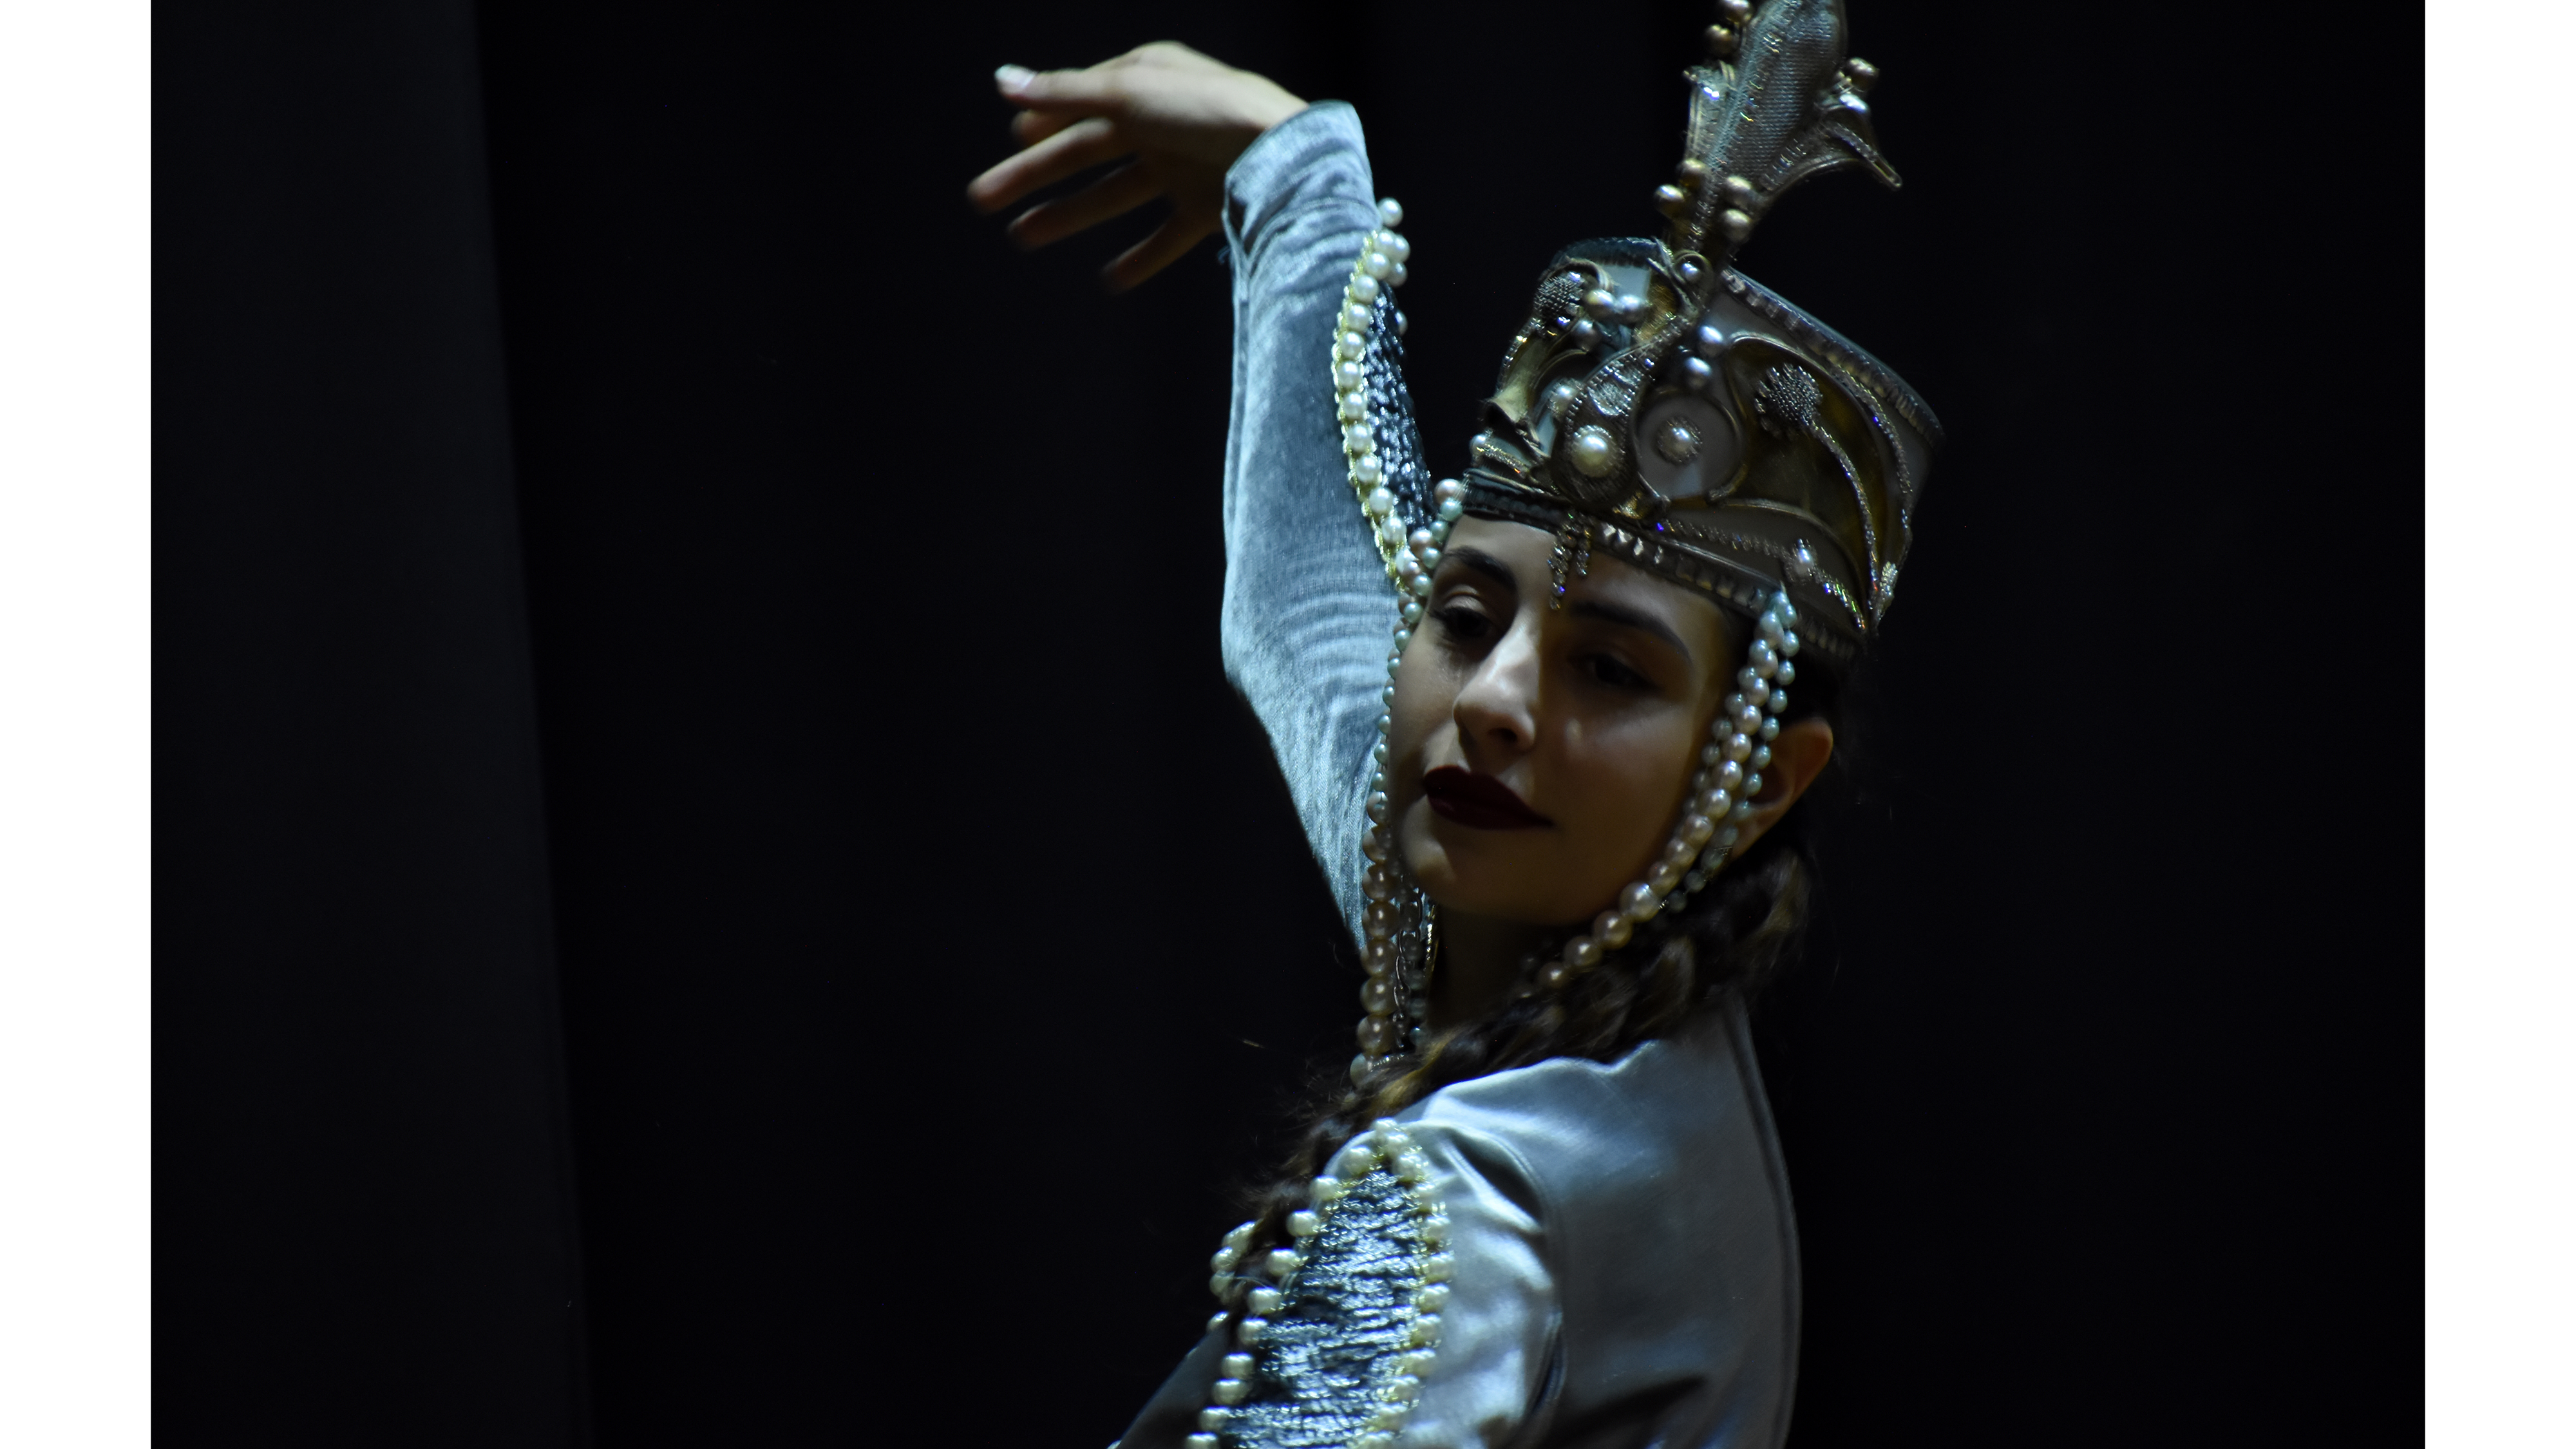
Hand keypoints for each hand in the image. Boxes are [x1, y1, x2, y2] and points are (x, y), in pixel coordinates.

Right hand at [967, 43, 1306, 291]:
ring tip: (1022, 238)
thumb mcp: (1127, 94)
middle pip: (1087, 151)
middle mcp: (1165, 122)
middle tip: (983, 200)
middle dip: (1035, 174)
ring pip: (1116, 195)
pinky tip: (1110, 280)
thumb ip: (1063, 94)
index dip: (1044, 121)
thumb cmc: (1207, 110)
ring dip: (1069, 214)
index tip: (1009, 141)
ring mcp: (1187, 167)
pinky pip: (1167, 237)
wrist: (1283, 157)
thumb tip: (1001, 81)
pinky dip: (1141, 258)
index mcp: (1147, 80)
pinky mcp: (1210, 208)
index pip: (1082, 101)